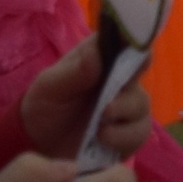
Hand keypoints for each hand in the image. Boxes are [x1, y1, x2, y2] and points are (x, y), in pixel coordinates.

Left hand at [18, 32, 154, 165]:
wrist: (39, 143)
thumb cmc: (44, 106)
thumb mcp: (50, 87)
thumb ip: (73, 71)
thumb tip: (96, 52)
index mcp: (100, 56)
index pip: (125, 38)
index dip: (135, 39)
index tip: (134, 52)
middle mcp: (119, 76)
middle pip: (140, 72)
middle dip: (127, 90)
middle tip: (106, 108)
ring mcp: (127, 105)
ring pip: (142, 105)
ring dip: (124, 116)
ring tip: (99, 129)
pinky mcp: (129, 133)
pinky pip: (140, 133)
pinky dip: (124, 138)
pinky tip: (102, 140)